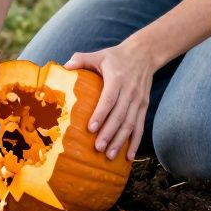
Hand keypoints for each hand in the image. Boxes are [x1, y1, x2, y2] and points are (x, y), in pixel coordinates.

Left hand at [64, 41, 155, 161]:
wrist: (145, 54)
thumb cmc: (117, 56)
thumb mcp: (99, 54)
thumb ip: (81, 59)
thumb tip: (65, 66)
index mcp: (117, 78)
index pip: (109, 99)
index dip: (101, 114)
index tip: (90, 128)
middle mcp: (130, 91)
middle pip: (120, 115)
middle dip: (109, 133)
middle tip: (98, 148)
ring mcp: (139, 100)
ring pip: (130, 124)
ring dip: (121, 141)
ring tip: (110, 155)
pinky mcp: (144, 106)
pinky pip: (140, 127)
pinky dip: (136, 142)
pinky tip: (128, 157)